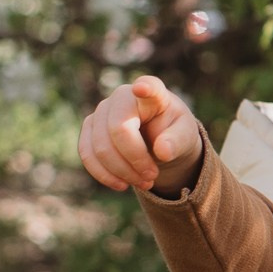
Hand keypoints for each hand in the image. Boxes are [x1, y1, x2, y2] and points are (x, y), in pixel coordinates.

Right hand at [79, 75, 203, 195]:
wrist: (158, 140)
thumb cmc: (173, 132)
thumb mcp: (185, 137)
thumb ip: (177, 141)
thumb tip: (163, 151)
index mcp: (154, 93)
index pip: (150, 87)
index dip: (146, 88)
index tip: (142, 88)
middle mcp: (123, 96)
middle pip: (118, 130)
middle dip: (135, 160)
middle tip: (152, 177)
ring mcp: (102, 110)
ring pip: (100, 146)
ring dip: (121, 171)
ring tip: (143, 183)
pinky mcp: (89, 127)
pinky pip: (87, 153)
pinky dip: (104, 174)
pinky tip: (121, 184)